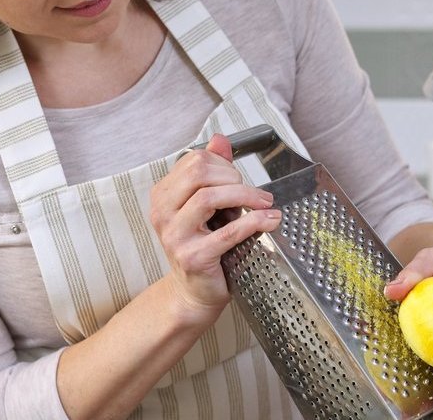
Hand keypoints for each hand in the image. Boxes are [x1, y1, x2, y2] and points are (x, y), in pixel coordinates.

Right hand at [147, 134, 280, 320]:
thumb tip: (220, 139)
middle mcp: (162, 213)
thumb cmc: (203, 246)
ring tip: (265, 203)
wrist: (194, 293)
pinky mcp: (193, 257)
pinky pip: (228, 232)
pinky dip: (254, 222)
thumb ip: (212, 171)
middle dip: (234, 177)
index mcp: (163, 196)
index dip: (223, 164)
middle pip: (198, 173)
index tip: (239, 179)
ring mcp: (174, 236)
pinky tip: (270, 220)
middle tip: (254, 192)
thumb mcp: (206, 205)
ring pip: (209, 196)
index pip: (193, 161)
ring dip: (246, 195)